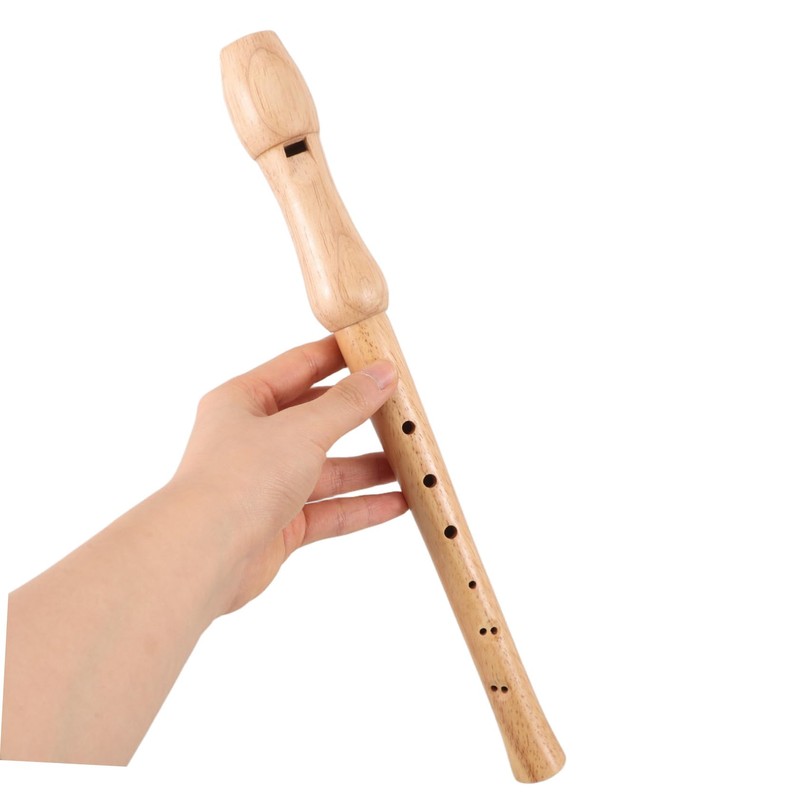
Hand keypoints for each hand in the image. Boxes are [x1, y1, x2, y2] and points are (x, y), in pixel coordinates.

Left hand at [171, 335, 407, 613]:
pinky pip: (329, 510)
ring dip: (368, 468)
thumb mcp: (302, 429)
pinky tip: (397, 503)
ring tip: (410, 462)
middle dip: (360, 417)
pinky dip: (362, 506)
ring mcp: (266, 484)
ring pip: (328, 470)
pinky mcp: (278, 524)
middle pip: (317, 420)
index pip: (299, 366)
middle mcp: (253, 440)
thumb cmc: (237, 480)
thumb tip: (382, 375)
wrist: (204, 555)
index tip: (376, 351)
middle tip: (401, 408)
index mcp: (244, 401)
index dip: (339, 357)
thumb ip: (347, 404)